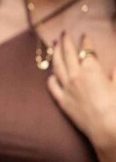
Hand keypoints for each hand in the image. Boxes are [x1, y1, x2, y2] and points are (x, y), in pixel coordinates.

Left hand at [48, 33, 115, 149]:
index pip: (86, 50)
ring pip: (57, 67)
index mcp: (91, 70)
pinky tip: (51, 75)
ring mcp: (67, 89)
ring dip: (55, 54)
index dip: (86, 42)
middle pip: (67, 54)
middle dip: (65, 42)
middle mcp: (75, 76)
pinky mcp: (63, 102)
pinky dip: (51, 79)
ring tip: (54, 45)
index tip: (85, 35)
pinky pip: (53, 87)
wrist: (107, 128)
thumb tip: (113, 65)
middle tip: (63, 33)